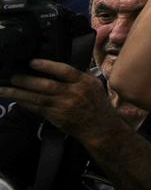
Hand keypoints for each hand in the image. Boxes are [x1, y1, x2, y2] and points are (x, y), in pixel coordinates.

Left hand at [0, 60, 117, 143]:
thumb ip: (79, 76)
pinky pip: (37, 109)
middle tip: (13, 76)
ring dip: (19, 93)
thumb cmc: (98, 105)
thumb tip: (59, 67)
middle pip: (46, 85)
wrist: (101, 127)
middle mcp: (73, 94)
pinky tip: (16, 99)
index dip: (47, 66)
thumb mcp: (94, 85)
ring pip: (38, 98)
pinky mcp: (56, 117)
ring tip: (5, 88)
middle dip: (27, 80)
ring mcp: (64, 106)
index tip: (32, 62)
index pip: (64, 71)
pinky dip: (26, 103)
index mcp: (84, 82)